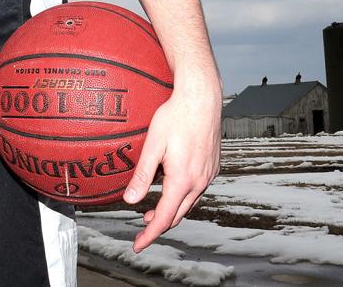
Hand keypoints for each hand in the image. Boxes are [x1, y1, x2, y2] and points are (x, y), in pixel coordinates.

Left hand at [121, 82, 220, 251]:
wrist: (202, 97)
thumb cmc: (175, 116)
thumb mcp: (153, 145)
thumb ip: (142, 175)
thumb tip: (130, 200)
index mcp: (183, 179)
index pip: (164, 218)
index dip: (149, 235)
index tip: (137, 245)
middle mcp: (199, 181)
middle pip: (177, 215)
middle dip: (158, 225)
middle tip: (141, 228)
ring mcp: (208, 174)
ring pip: (188, 203)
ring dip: (171, 211)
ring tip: (152, 211)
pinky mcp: (213, 166)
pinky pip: (197, 190)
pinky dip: (182, 196)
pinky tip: (171, 187)